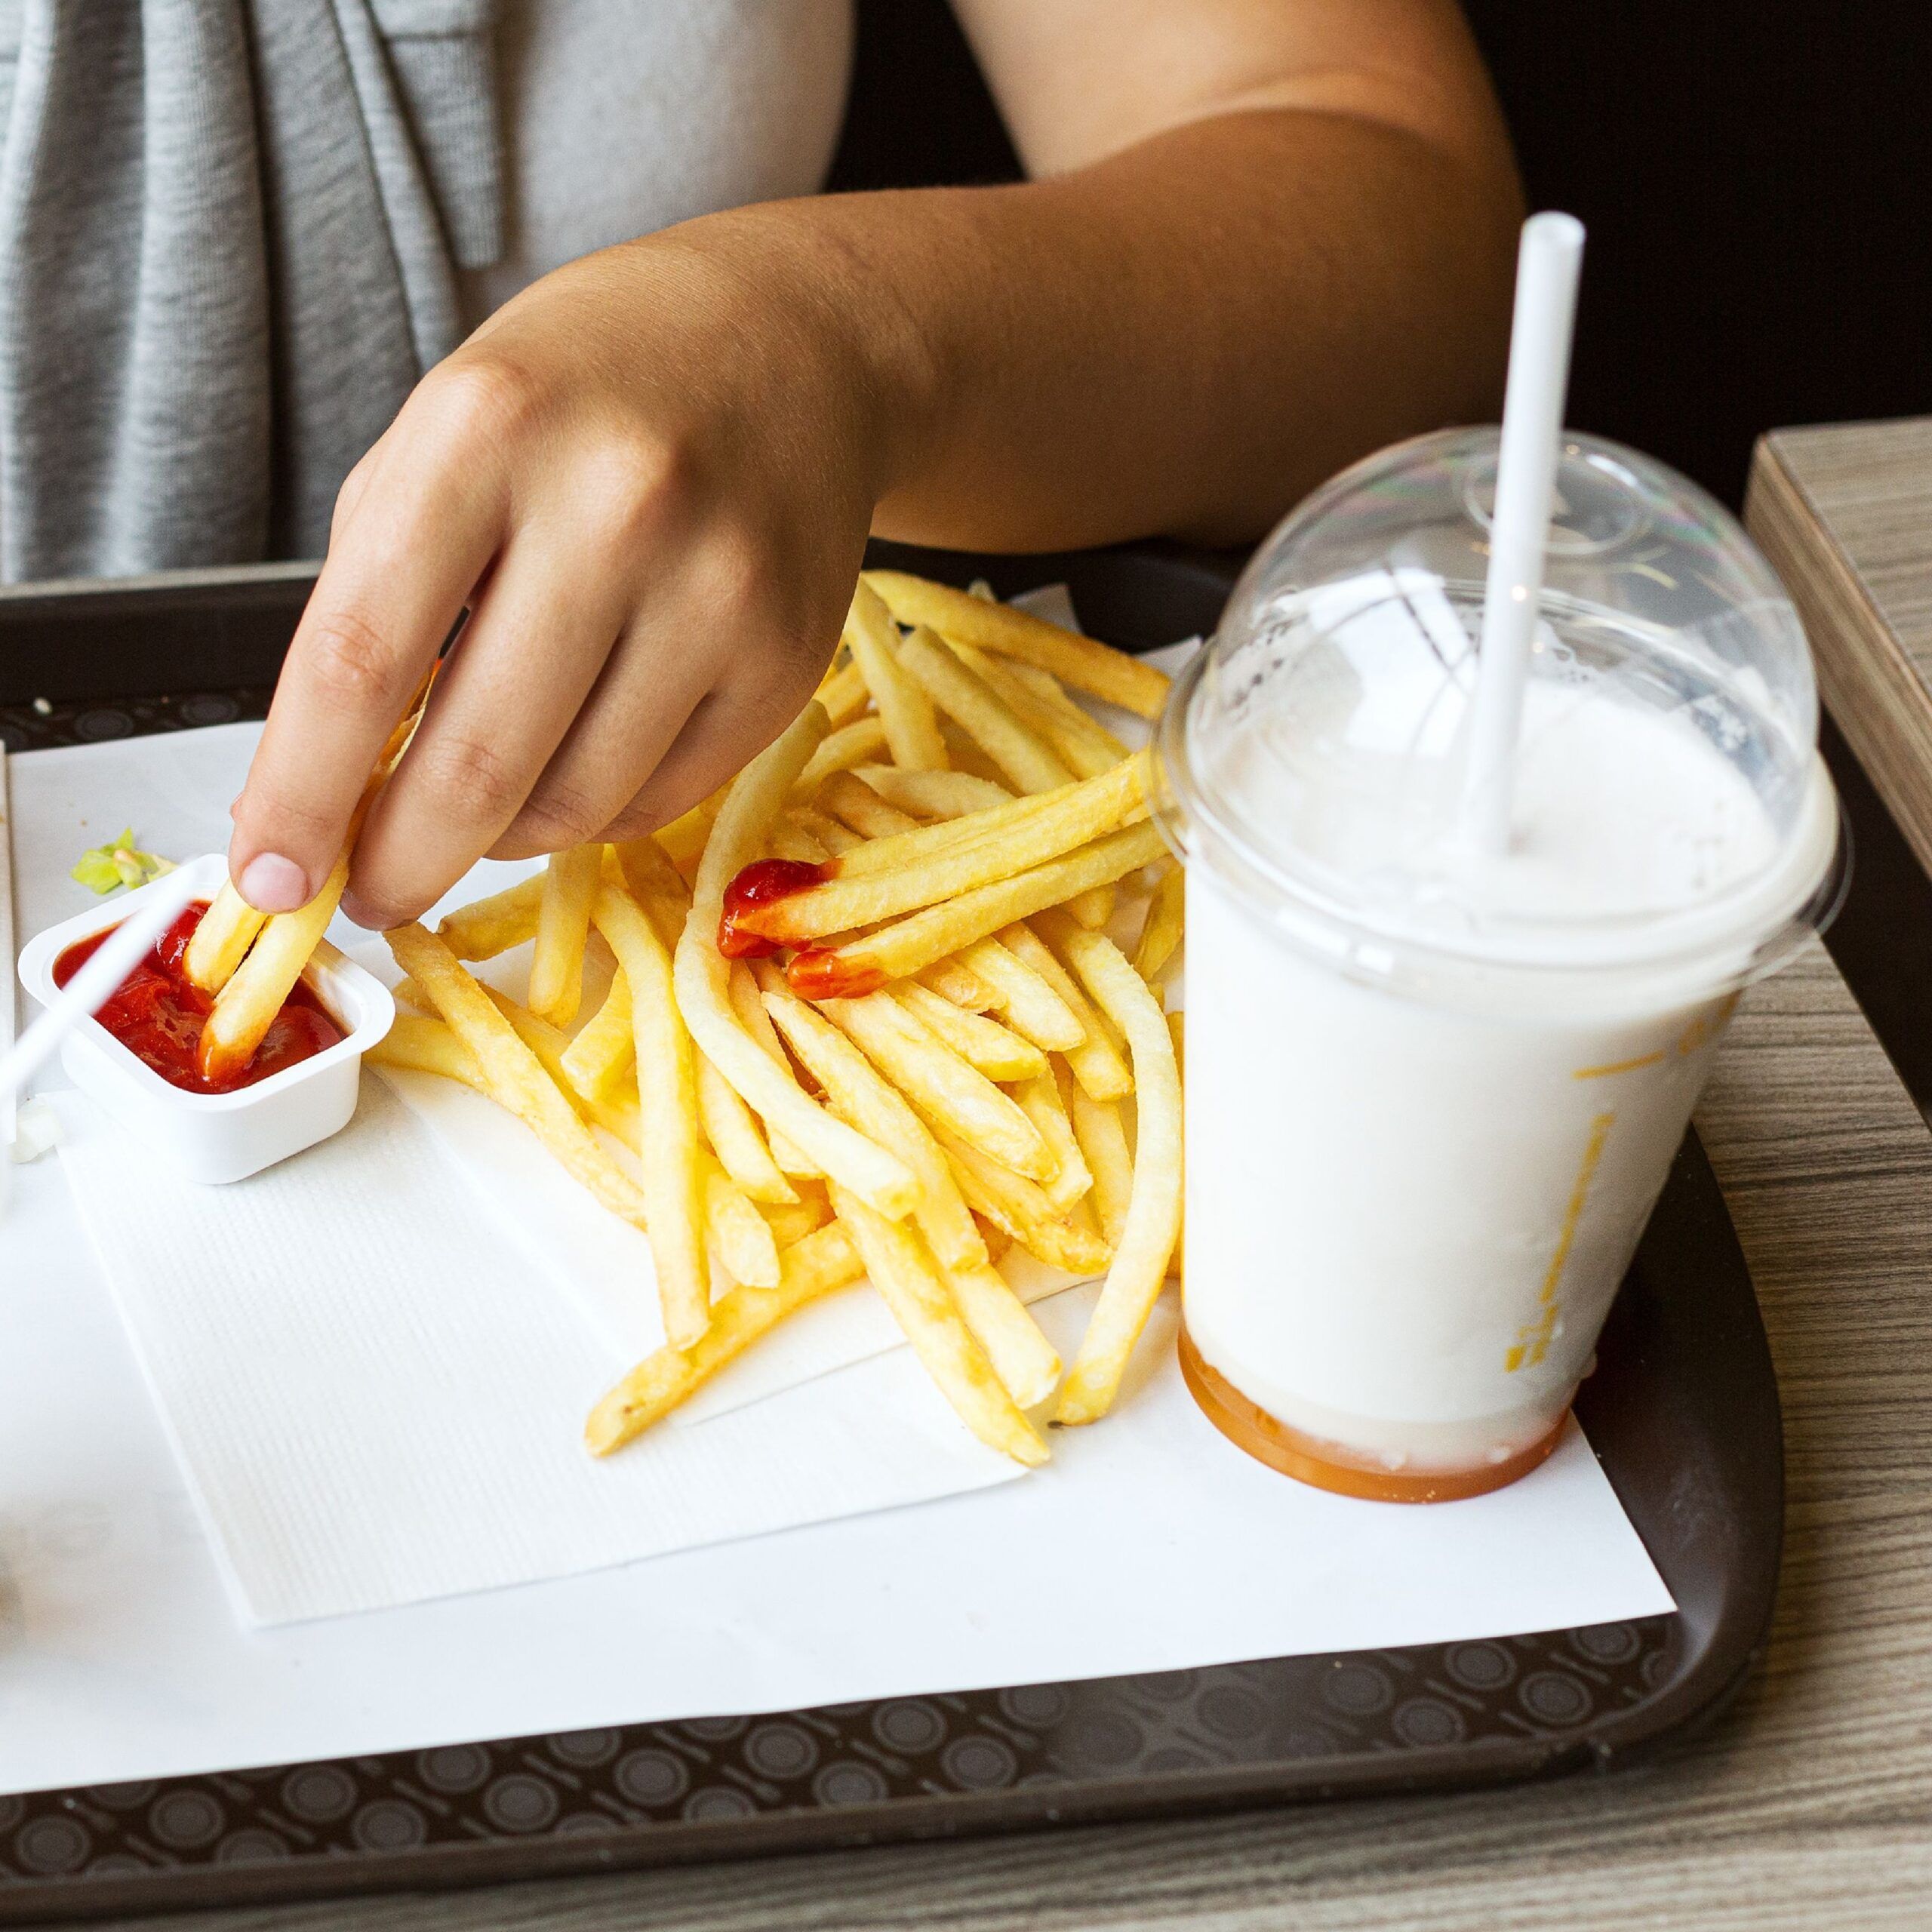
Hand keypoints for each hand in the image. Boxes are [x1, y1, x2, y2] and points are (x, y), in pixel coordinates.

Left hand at [227, 219, 902, 927]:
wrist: (791, 347)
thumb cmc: (590, 394)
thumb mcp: (443, 441)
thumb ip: (372, 605)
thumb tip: (316, 798)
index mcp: (488, 430)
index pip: (361, 658)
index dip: (304, 791)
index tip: (272, 876)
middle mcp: (617, 509)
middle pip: (478, 764)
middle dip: (403, 860)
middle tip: (373, 890)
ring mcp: (718, 593)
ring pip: (574, 804)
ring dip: (501, 833)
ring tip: (481, 797)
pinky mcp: (787, 661)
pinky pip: (659, 799)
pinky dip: (593, 806)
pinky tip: (576, 753)